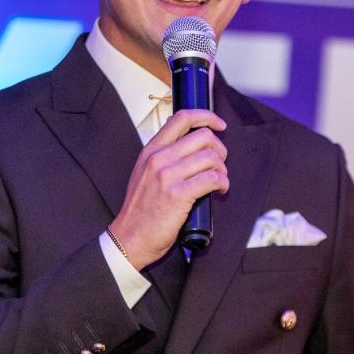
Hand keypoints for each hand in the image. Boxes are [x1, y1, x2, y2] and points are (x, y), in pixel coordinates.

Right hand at [109, 109, 227, 269]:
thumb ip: (163, 156)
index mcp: (151, 150)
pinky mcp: (179, 194)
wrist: (130, 237)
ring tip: (219, 180)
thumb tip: (191, 146)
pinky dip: (223, 183)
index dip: (206, 116)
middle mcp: (159, 158)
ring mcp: (168, 176)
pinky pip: (212, 179)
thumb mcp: (144, 173)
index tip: (219, 124)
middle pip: (203, 137)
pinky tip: (220, 190)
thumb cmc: (141, 209)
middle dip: (219, 148)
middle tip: (220, 163)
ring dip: (222, 169)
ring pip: (211, 158)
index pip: (181, 118)